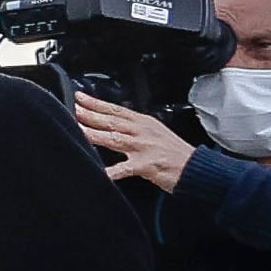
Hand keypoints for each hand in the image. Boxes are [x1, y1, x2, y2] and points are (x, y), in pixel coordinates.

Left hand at [77, 94, 195, 191]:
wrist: (197, 168)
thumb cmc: (175, 152)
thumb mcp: (155, 131)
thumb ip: (133, 126)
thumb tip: (111, 121)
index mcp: (144, 123)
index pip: (116, 110)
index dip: (97, 103)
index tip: (80, 98)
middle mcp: (142, 132)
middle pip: (112, 121)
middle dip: (90, 115)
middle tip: (73, 109)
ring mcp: (144, 148)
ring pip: (115, 139)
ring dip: (95, 134)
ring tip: (78, 130)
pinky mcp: (148, 165)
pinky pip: (126, 169)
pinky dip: (112, 171)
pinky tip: (100, 172)